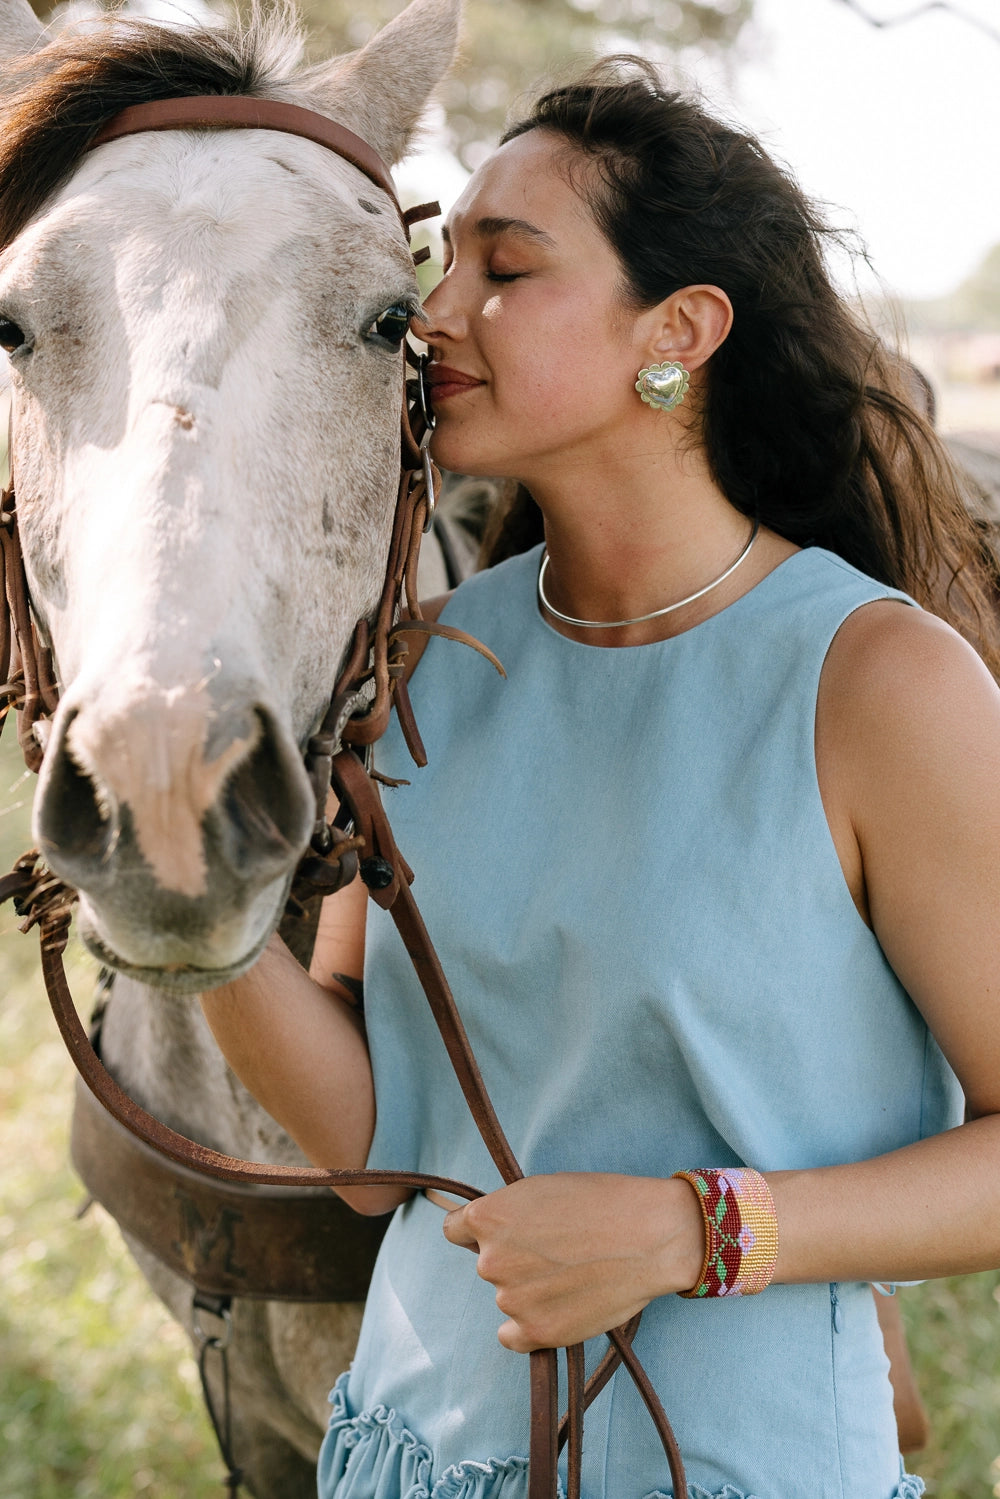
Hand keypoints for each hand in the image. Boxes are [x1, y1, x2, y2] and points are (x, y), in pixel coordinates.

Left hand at [441, 1172, 704, 1351]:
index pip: (455, 1230)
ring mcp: (511, 1299)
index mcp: (488, 1217)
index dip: (481, 1230)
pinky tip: (557, 1308)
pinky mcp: (536, 1332)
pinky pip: (512, 1336)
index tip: (503, 1233)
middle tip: (557, 1251)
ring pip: (507, 1296)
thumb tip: (493, 1234)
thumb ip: (508, 1214)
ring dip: (529, 1289)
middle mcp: (490, 1260)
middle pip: (488, 1263)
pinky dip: (529, 1327)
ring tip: (573, 1274)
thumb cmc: (601, 1202)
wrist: (648, 1235)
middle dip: (514, 1257)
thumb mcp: (541, 1188)